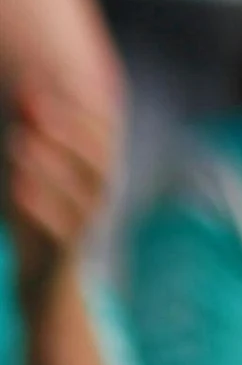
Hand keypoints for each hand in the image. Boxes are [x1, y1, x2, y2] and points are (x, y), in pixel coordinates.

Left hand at [4, 89, 110, 296]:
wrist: (47, 281)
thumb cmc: (41, 219)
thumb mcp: (41, 178)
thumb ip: (40, 141)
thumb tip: (27, 95)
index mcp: (98, 173)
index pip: (102, 132)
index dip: (77, 106)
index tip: (43, 83)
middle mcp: (99, 195)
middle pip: (94, 156)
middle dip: (64, 128)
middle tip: (31, 103)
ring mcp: (85, 222)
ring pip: (79, 190)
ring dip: (49, 163)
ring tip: (17, 141)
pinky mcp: (65, 249)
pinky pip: (58, 228)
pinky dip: (39, 207)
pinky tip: (15, 191)